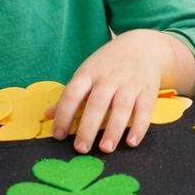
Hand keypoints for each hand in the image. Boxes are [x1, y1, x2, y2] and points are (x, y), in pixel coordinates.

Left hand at [51, 30, 169, 153]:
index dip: (63, 114)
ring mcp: (130, 84)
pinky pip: (144, 111)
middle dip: (88, 127)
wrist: (142, 46)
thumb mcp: (86, 73)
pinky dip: (139, 127)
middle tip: (80, 148)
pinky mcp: (147, 91)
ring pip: (121, 107)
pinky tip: (131, 142)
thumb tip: (47, 115)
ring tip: (105, 148)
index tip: (58, 135)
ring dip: (113, 129)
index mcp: (89, 73)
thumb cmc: (108, 64)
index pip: (72, 94)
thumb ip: (69, 95)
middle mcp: (109, 78)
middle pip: (97, 103)